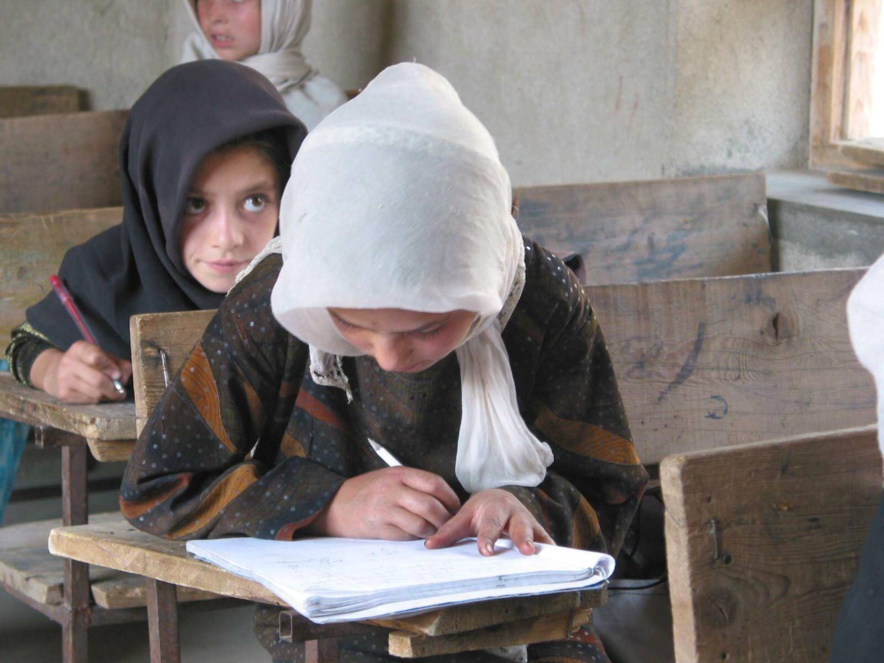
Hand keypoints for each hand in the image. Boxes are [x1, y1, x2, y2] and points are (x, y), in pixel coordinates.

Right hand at [30, 342, 131, 403]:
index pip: (95, 357)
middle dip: (113, 388)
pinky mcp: (63, 394)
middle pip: (98, 380)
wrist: (55, 372)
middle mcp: (69, 362)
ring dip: (108, 395)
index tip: (117, 375)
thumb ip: (118, 363)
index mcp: (80, 348)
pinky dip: (99, 400)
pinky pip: (89, 401)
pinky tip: (98, 395)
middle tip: (121, 392)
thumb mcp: (102, 357)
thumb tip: (124, 376)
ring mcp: (64, 379)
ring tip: (111, 393)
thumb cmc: (87, 363)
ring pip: (95, 393)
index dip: (110, 367)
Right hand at [306, 467, 460, 539]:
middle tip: (451, 525)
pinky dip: (417, 538)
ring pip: (421, 523)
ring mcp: (385, 508)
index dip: (451, 497)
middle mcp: (393, 489)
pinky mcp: (379, 527)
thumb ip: (413, 485)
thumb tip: (444, 499)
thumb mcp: (389, 479)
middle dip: (446, 518)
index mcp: (399, 474)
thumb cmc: (366, 493)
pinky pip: (406, 535)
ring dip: (434, 531)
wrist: (333, 506)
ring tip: (436, 534)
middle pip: (431, 505)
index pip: (434, 483)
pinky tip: (419, 538)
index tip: (457, 507)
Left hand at [425, 488, 554, 555]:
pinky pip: (547, 541)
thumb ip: (448, 531)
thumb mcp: (464, 518)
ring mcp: (528, 523)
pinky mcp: (539, 532)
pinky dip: (551, 550)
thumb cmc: (480, 511)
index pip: (490, 525)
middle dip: (521, 538)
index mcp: (494, 509)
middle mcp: (514, 514)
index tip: (485, 551)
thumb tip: (428, 546)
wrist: (499, 497)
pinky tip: (557, 563)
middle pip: (518, 526)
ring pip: (535, 533)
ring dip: (539, 544)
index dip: (488, 538)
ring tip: (542, 557)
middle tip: (525, 551)